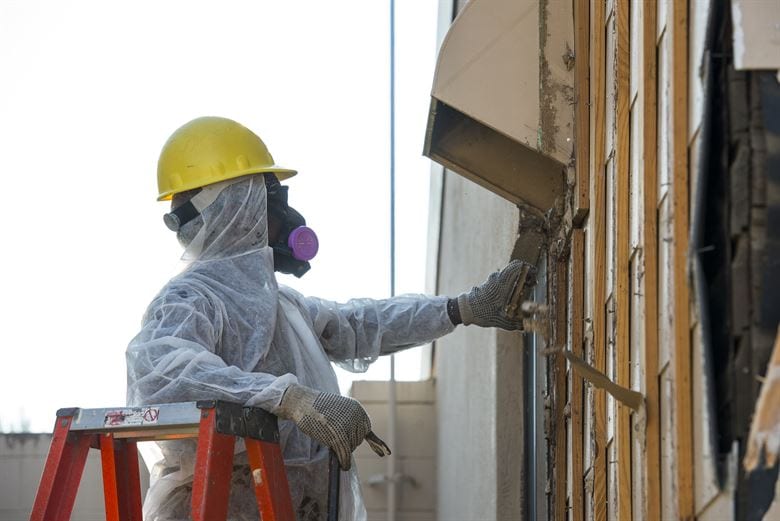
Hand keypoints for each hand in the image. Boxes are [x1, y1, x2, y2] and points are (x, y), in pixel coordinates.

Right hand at [275, 384, 390, 469]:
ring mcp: (348, 425)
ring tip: (326, 434)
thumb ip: (350, 422)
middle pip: (358, 440)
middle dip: (348, 443)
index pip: (367, 432)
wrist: (302, 402)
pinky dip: (345, 461)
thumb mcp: (338, 411)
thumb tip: (365, 442)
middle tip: (331, 435)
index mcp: (358, 409)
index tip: (385, 453)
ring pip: (350, 447)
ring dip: (341, 449)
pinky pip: (345, 452)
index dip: (368, 442)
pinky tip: (344, 466)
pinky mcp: (338, 434)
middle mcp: (356, 416)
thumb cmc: (318, 408)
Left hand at [456, 260, 533, 329]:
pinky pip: (503, 278)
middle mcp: (498, 277)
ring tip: (523, 291)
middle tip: (531, 285)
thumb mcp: (502, 321)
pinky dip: (510, 282)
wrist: (465, 310)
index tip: (534, 278)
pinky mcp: (490, 282)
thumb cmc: (483, 313)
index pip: (518, 265)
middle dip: (526, 275)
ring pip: (510, 273)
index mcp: (502, 282)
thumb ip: (518, 324)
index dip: (529, 269)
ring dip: (518, 279)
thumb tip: (529, 326)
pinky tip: (512, 295)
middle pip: (516, 268)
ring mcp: (493, 279)